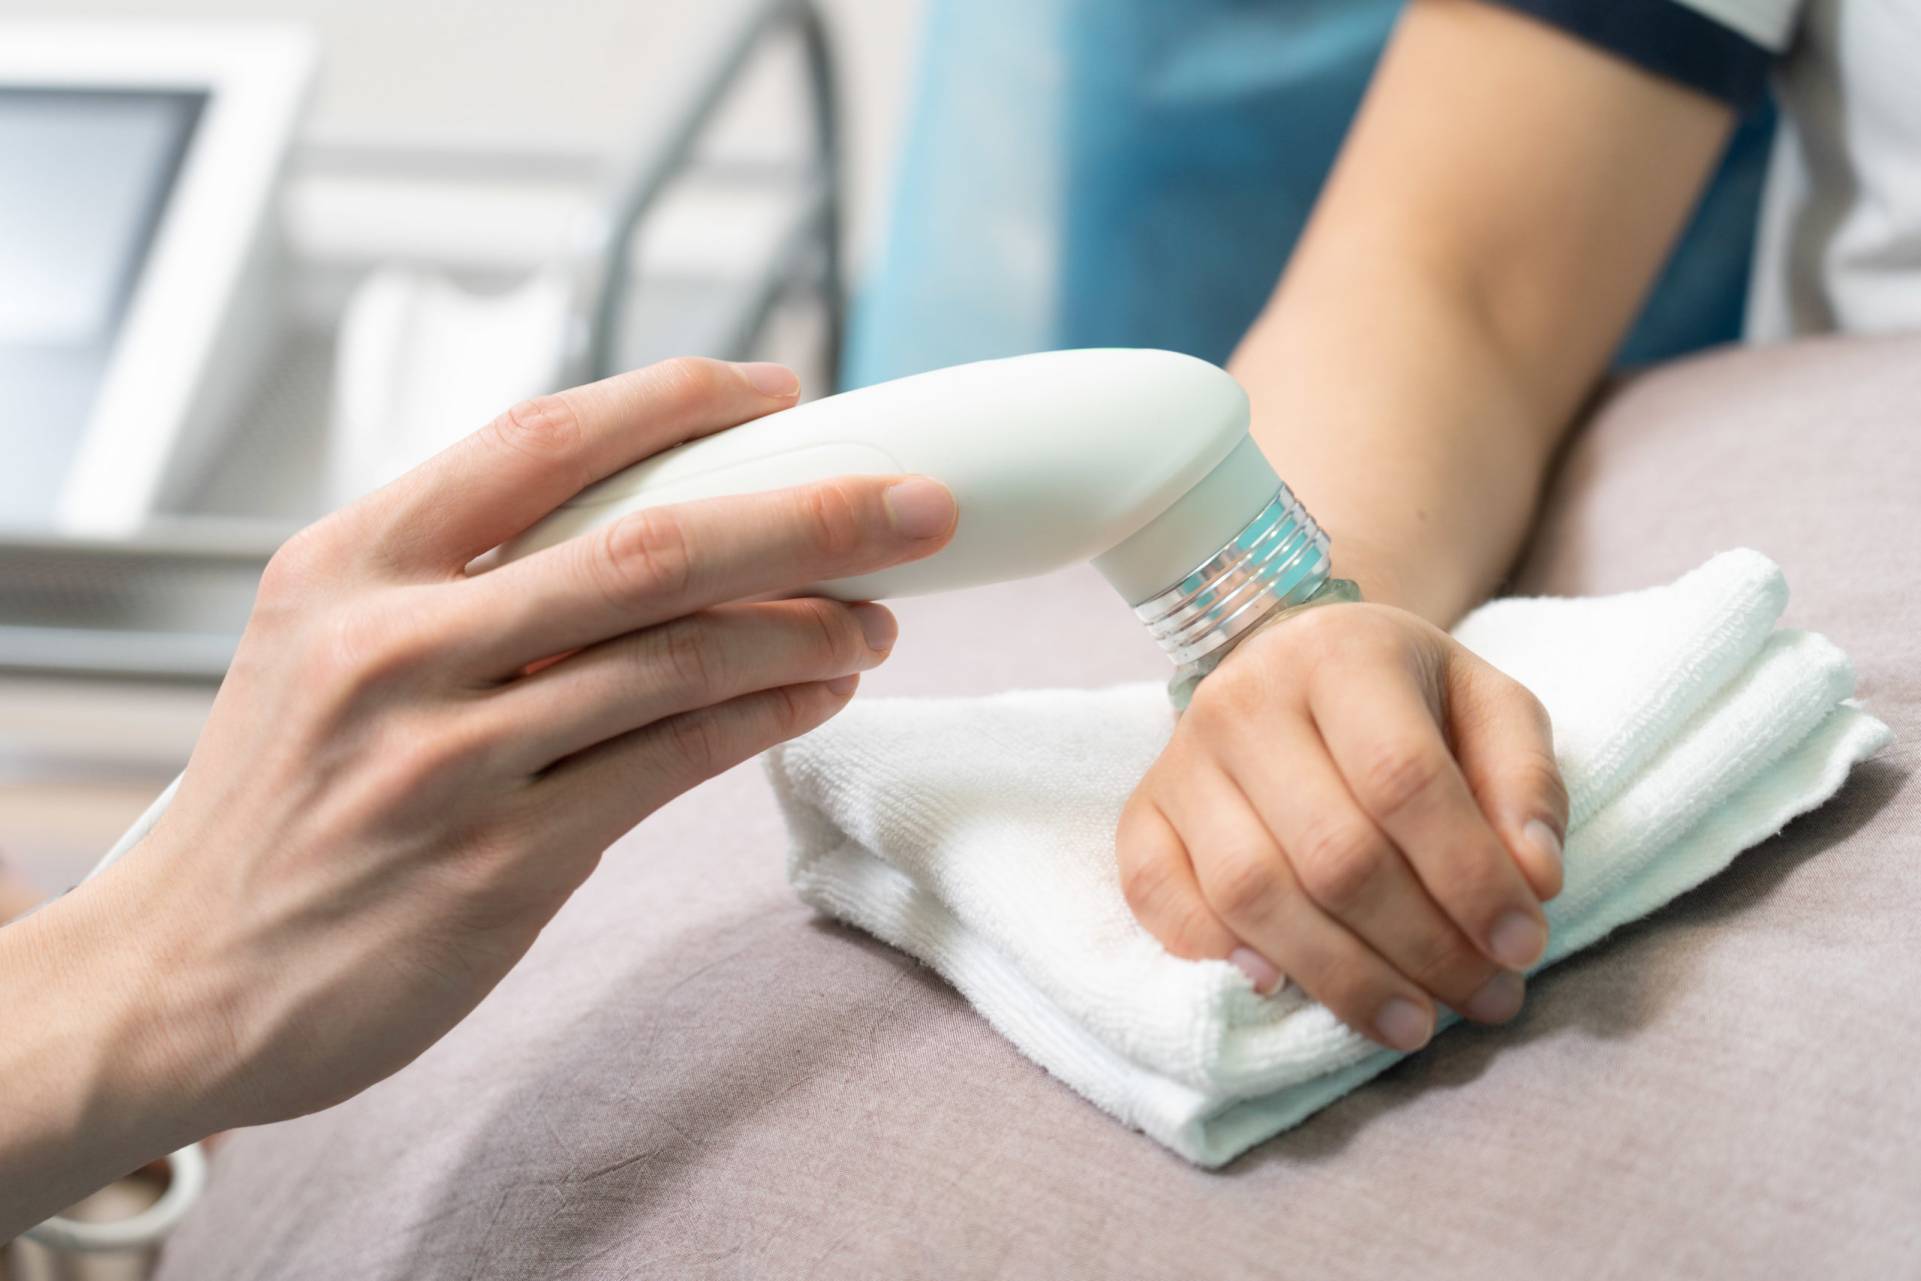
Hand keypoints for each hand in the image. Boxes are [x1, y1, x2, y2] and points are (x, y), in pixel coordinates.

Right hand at [2, 358, 957, 1222]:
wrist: (181, 980)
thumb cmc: (279, 798)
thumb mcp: (322, 643)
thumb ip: (456, 572)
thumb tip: (649, 514)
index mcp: (348, 564)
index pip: (542, 441)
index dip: (680, 403)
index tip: (779, 392)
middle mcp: (395, 647)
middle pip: (650, 545)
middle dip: (810, 512)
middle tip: (916, 502)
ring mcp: (449, 760)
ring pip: (681, 658)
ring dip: (809, 628)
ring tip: (877, 616)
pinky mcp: (499, 866)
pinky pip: (673, 765)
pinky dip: (767, 717)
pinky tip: (821, 695)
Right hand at [1116, 601, 1566, 1051]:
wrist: (1288, 663)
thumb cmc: (1404, 699)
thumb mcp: (1489, 705)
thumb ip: (1525, 783)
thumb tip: (1533, 880)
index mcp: (1339, 654)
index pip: (1403, 779)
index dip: (1468, 876)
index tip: (1523, 944)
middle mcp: (1244, 700)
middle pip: (1331, 853)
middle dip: (1421, 946)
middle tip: (1485, 998)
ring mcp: (1181, 758)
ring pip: (1250, 892)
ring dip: (1341, 978)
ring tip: (1413, 1024)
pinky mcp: (1142, 811)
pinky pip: (1158, 898)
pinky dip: (1217, 956)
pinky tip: (1285, 991)